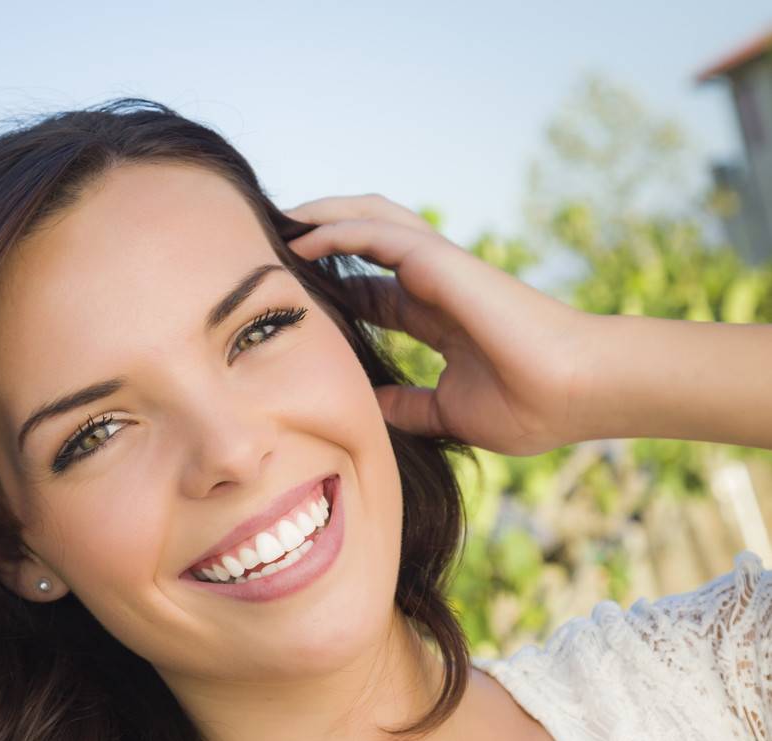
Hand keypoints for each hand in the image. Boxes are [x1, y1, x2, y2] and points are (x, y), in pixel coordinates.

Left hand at [283, 192, 593, 456]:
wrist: (572, 392)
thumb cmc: (528, 407)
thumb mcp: (449, 414)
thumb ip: (409, 406)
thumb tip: (368, 408)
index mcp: (439, 318)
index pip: (375, 295)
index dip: (334, 291)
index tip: (292, 301)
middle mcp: (436, 285)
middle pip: (368, 244)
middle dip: (323, 240)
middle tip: (276, 249)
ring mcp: (439, 268)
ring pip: (369, 221)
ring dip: (322, 218)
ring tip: (280, 223)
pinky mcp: (441, 261)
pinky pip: (377, 233)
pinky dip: (337, 229)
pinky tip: (302, 238)